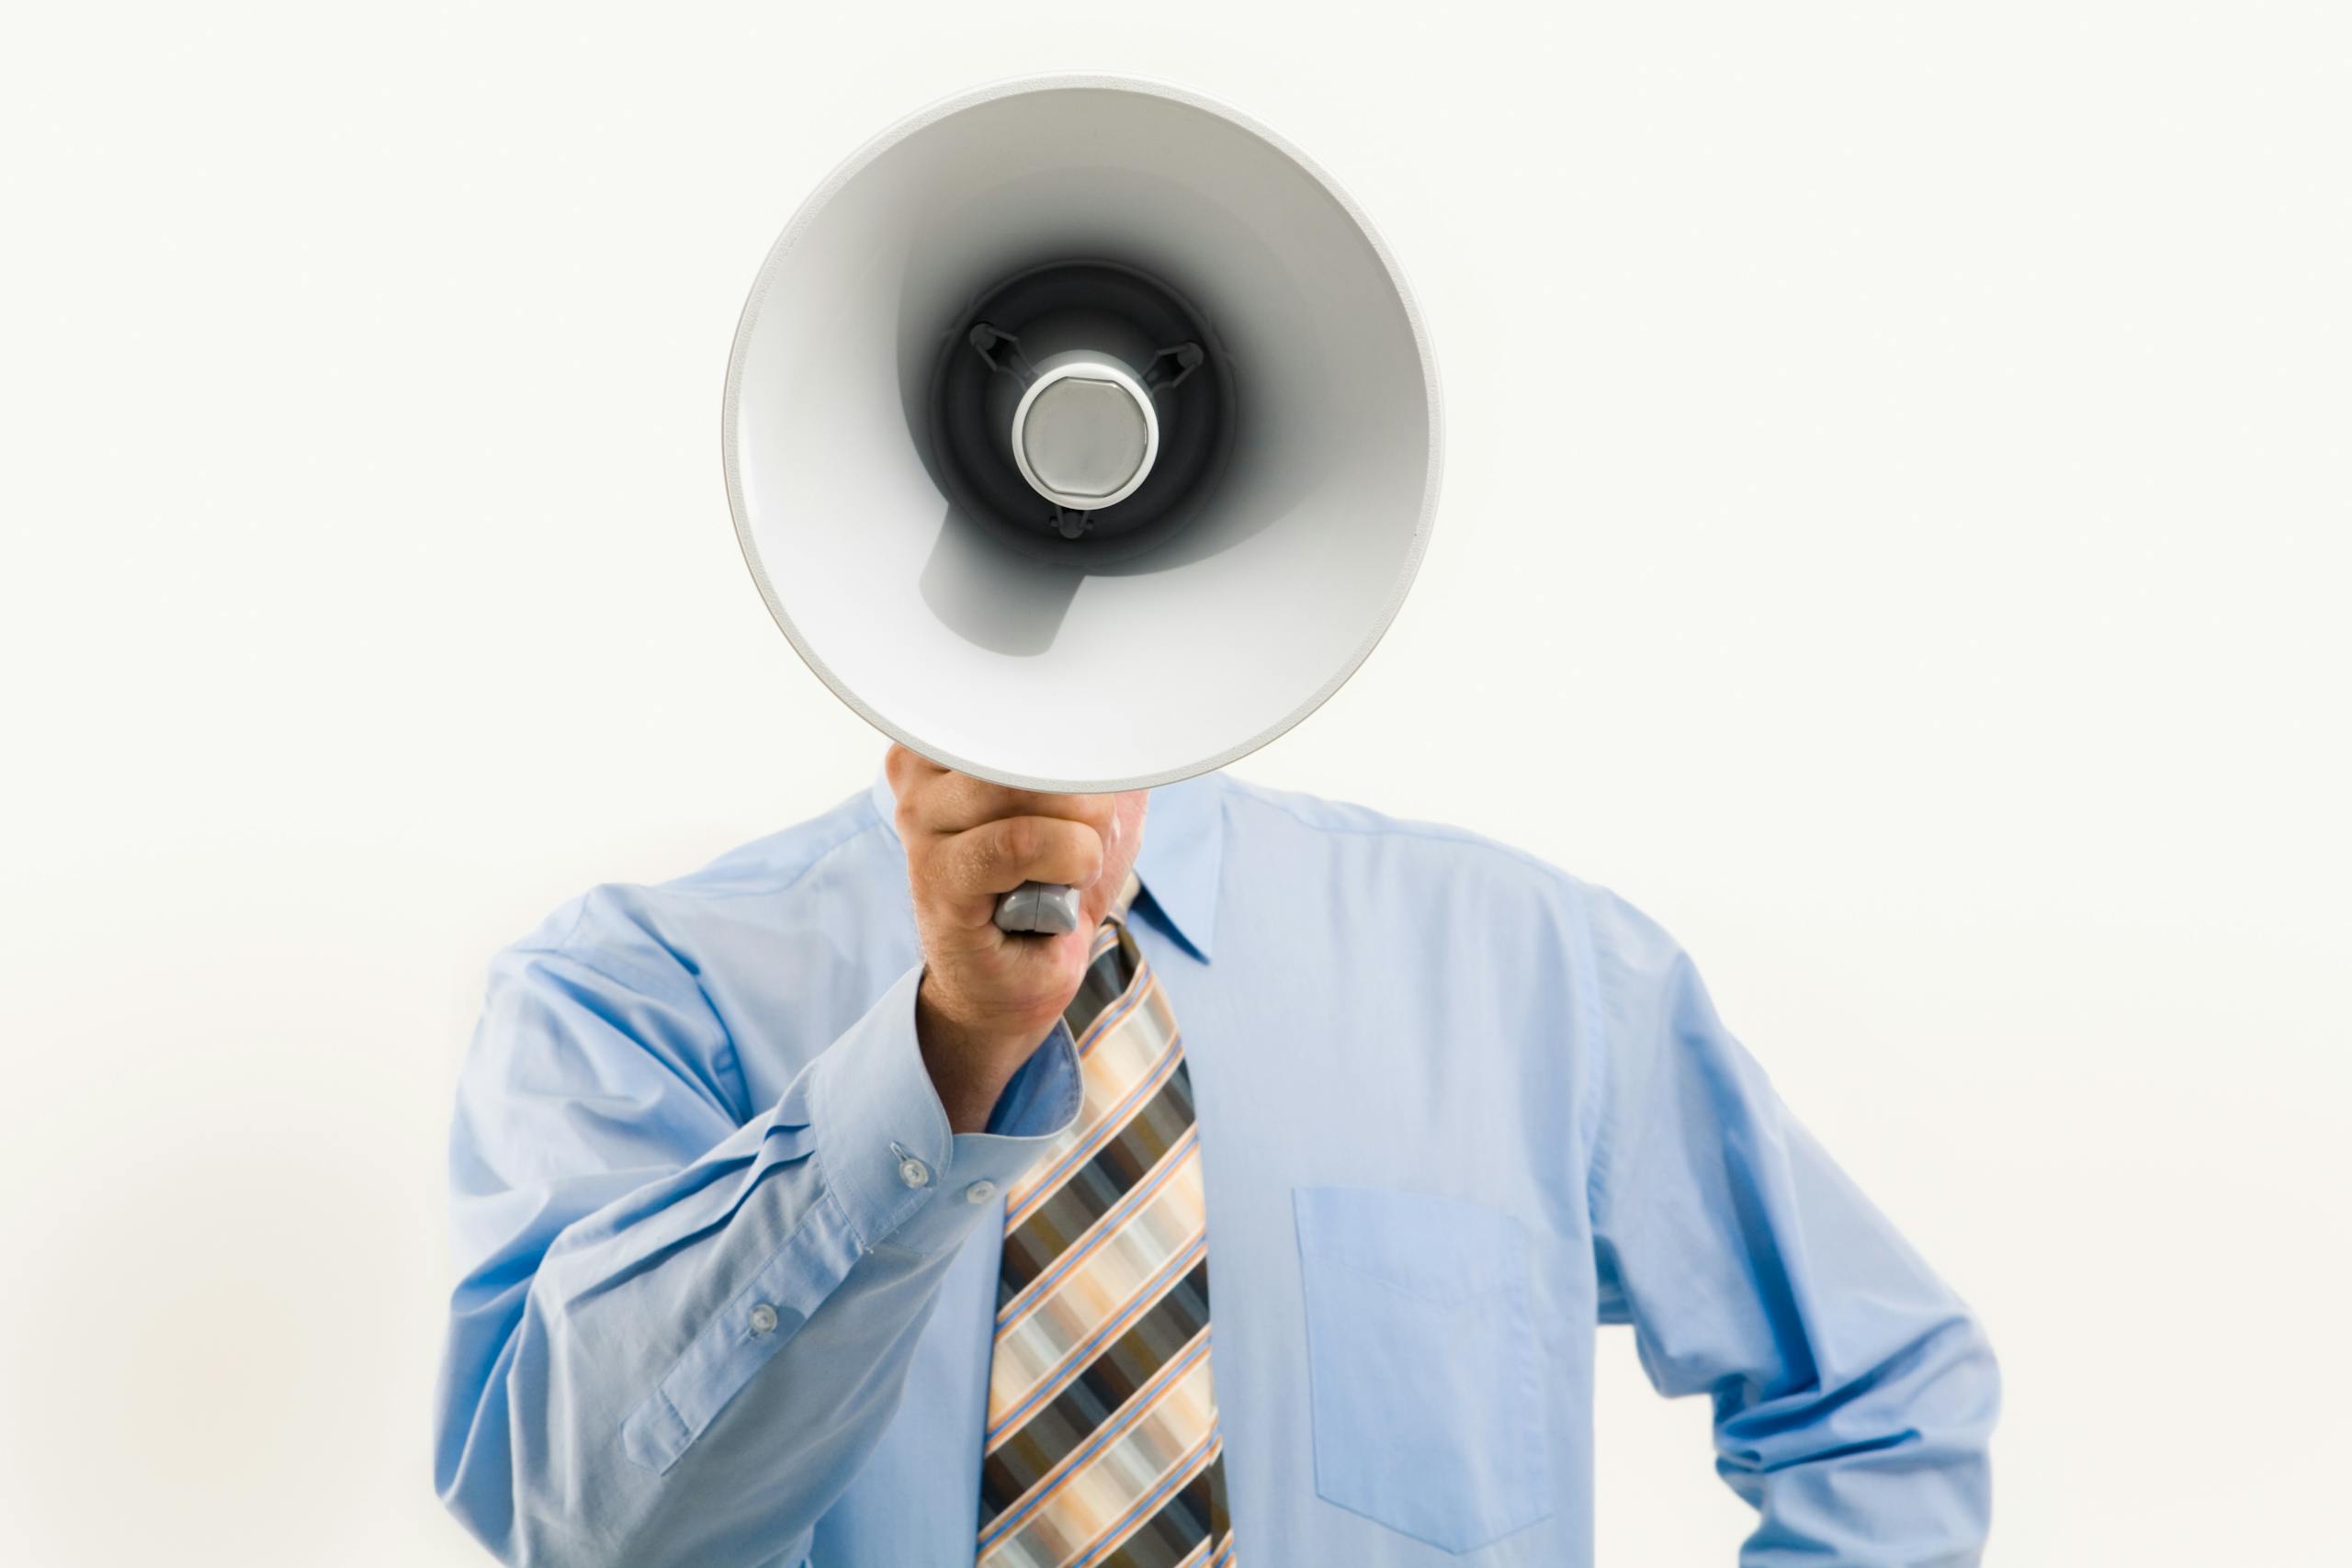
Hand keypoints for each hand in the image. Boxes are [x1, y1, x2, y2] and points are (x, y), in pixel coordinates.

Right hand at [886, 745, 1147, 1132]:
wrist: (1017, 978)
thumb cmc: (1050, 887)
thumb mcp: (1090, 805)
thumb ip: (1102, 752)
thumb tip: (1142, 711)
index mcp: (951, 741)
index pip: (1024, 702)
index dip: (1075, 741)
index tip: (1092, 774)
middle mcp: (922, 773)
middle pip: (1032, 745)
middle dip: (1087, 796)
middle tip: (1085, 837)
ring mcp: (922, 825)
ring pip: (1030, 793)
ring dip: (1082, 836)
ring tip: (1070, 867)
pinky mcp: (940, 879)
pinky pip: (1020, 843)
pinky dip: (1067, 861)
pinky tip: (1063, 889)